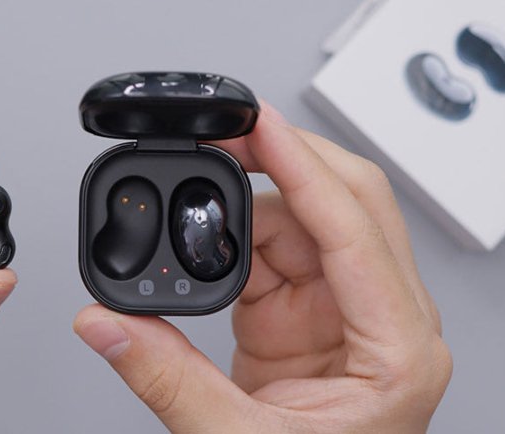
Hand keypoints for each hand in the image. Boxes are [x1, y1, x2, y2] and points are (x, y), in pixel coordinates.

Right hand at [74, 104, 451, 432]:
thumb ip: (167, 380)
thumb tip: (107, 323)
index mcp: (397, 350)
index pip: (355, 232)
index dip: (302, 168)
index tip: (259, 125)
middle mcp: (381, 319)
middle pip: (347, 203)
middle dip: (287, 159)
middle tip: (230, 132)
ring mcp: (342, 313)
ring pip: (304, 220)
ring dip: (250, 204)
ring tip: (195, 199)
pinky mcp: (304, 315)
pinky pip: (273, 252)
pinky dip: (232, 238)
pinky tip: (204, 241)